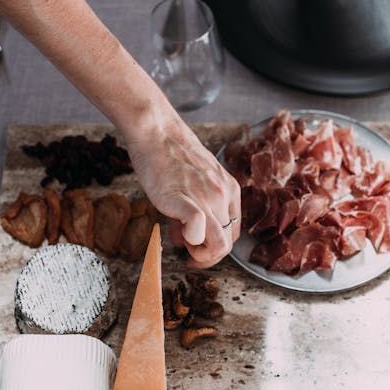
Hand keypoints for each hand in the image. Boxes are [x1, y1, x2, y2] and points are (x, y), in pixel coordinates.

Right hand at [125, 118, 240, 267]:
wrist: (156, 132)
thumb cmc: (169, 155)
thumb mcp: (192, 181)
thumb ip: (192, 210)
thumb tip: (184, 239)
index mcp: (229, 190)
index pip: (232, 233)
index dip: (214, 248)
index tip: (197, 250)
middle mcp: (224, 195)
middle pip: (227, 244)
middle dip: (207, 256)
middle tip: (188, 254)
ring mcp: (209, 198)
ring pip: (219, 245)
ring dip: (201, 255)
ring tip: (185, 249)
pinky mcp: (188, 200)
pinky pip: (199, 231)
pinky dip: (190, 241)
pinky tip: (178, 236)